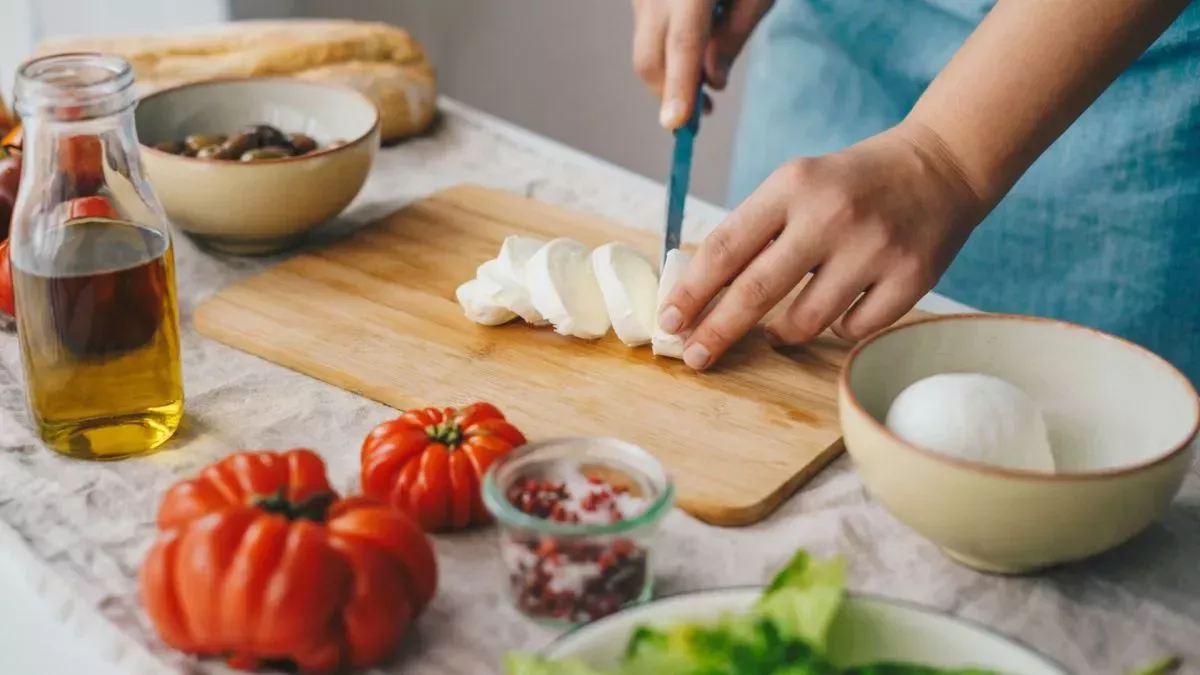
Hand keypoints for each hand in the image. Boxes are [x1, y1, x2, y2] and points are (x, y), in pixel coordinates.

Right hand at [631, 0, 774, 127]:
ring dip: (670, 76)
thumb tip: (712, 82)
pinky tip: (692, 52)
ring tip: (702, 90)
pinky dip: (667, 54)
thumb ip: (734, 37)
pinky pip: (647, 34)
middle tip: (701, 117)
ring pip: (645, 51)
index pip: (683, 45)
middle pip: (650, 59)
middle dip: (670, 94)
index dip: (680, 87)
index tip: (677, 124)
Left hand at [657, 122, 990, 369]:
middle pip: (756, 291)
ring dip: (781, 333)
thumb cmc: (851, 184)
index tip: (668, 322)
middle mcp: (831, 215)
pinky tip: (841, 305)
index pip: (725, 248)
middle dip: (716, 331)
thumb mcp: (796, 185)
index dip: (691, 292)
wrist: (940, 166)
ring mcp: (874, 248)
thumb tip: (699, 294)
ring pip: (804, 322)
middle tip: (694, 357)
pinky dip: (837, 327)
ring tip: (778, 327)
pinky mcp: (911, 277)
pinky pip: (851, 330)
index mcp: (791, 186)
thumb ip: (754, 231)